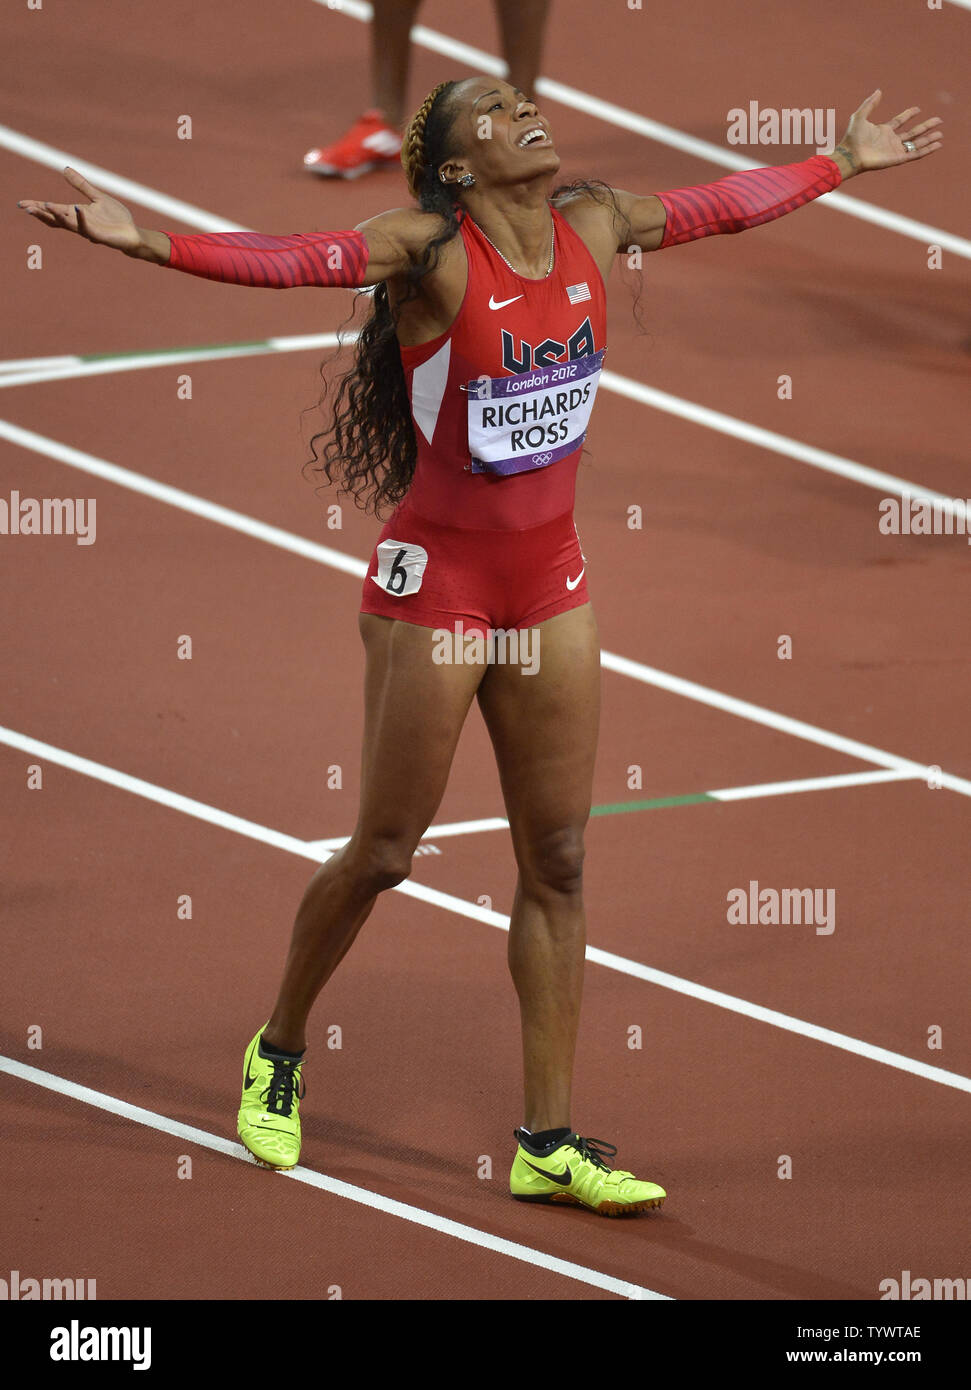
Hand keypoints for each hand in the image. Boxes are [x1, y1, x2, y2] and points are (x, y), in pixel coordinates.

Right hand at [18, 166, 141, 252]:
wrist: (133, 233)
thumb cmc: (116, 218)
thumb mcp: (97, 197)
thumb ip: (81, 185)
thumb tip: (65, 169)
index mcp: (76, 213)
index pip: (53, 210)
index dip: (38, 206)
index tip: (23, 204)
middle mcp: (79, 222)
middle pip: (55, 218)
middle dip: (41, 212)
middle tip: (25, 207)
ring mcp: (87, 230)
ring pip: (67, 223)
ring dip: (56, 214)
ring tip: (44, 205)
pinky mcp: (98, 236)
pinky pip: (87, 228)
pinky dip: (81, 217)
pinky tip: (77, 208)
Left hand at [836, 89, 942, 173]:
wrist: (850, 155)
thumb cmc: (852, 137)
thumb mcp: (860, 116)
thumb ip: (870, 103)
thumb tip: (879, 90)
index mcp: (883, 131)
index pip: (900, 122)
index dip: (909, 115)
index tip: (918, 109)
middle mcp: (891, 141)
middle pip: (912, 133)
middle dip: (925, 127)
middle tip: (938, 120)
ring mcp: (895, 150)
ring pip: (916, 144)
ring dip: (928, 139)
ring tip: (940, 134)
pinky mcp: (897, 158)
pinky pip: (915, 154)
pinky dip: (926, 150)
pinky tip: (936, 145)